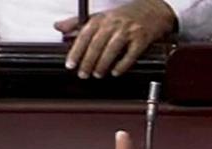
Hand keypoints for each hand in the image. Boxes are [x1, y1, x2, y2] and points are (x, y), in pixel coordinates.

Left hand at [54, 0, 174, 78]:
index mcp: (102, 18)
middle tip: (83, 74)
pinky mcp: (141, 39)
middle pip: (97, 44)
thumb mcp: (100, 16)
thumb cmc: (126, 16)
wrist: (153, 11)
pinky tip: (116, 71)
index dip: (76, 51)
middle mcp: (114, 23)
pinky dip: (122, 64)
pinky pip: (131, 54)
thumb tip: (58, 27)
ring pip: (112, 49)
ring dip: (103, 64)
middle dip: (88, 61)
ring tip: (98, 74)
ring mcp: (128, 31)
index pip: (84, 35)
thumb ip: (78, 23)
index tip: (70, 64)